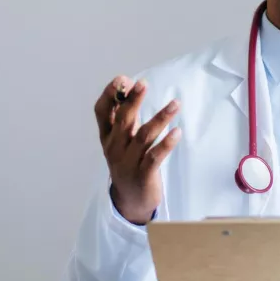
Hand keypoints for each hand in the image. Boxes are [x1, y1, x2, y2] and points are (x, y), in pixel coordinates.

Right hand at [94, 76, 180, 224]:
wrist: (131, 201)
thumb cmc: (128, 163)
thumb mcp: (122, 140)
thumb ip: (125, 117)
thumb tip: (130, 87)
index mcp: (107, 137)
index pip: (102, 112)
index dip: (110, 95)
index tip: (122, 79)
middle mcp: (115, 148)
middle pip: (123, 120)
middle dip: (133, 100)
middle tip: (143, 83)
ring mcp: (128, 162)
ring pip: (144, 136)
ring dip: (160, 118)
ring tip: (176, 104)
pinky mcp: (143, 175)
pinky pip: (155, 157)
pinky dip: (166, 143)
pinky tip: (177, 131)